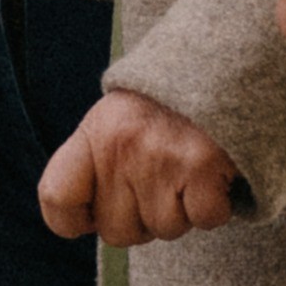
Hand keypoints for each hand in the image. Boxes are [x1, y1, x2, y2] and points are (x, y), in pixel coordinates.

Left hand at [36, 88, 240, 244]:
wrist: (229, 53)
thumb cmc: (171, 99)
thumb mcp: (120, 117)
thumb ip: (99, 163)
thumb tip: (87, 223)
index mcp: (96, 131)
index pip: (56, 199)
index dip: (76, 220)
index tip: (96, 213)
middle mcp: (121, 145)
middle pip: (116, 232)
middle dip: (143, 218)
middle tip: (164, 177)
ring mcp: (160, 157)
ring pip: (165, 230)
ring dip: (183, 209)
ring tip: (191, 165)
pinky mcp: (203, 165)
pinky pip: (206, 219)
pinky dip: (216, 204)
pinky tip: (215, 171)